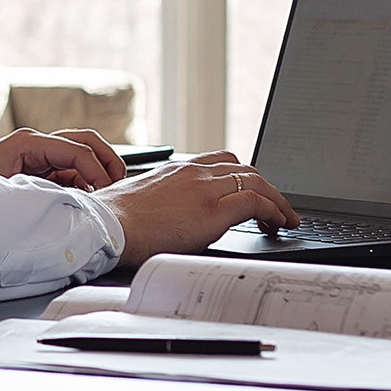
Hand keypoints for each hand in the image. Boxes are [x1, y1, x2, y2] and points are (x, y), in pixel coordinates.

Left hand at [0, 127, 126, 189]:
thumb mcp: (9, 195)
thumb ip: (43, 195)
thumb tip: (78, 200)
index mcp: (28, 144)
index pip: (76, 149)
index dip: (96, 170)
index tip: (104, 195)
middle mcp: (35, 144)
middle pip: (85, 140)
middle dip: (106, 160)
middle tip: (117, 185)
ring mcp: (37, 156)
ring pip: (81, 154)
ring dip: (98, 171)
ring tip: (107, 194)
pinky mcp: (38, 171)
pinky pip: (70, 171)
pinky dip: (85, 182)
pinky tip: (88, 201)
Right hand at [108, 151, 297, 266]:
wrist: (107, 228)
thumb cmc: (116, 223)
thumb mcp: (143, 203)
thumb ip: (164, 203)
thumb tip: (172, 218)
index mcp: (177, 170)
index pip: (221, 163)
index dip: (241, 177)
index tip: (250, 191)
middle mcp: (193, 172)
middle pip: (243, 169)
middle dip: (263, 186)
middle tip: (274, 206)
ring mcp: (205, 188)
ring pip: (255, 182)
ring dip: (275, 199)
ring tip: (283, 217)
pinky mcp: (214, 209)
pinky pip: (256, 202)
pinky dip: (274, 211)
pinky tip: (277, 223)